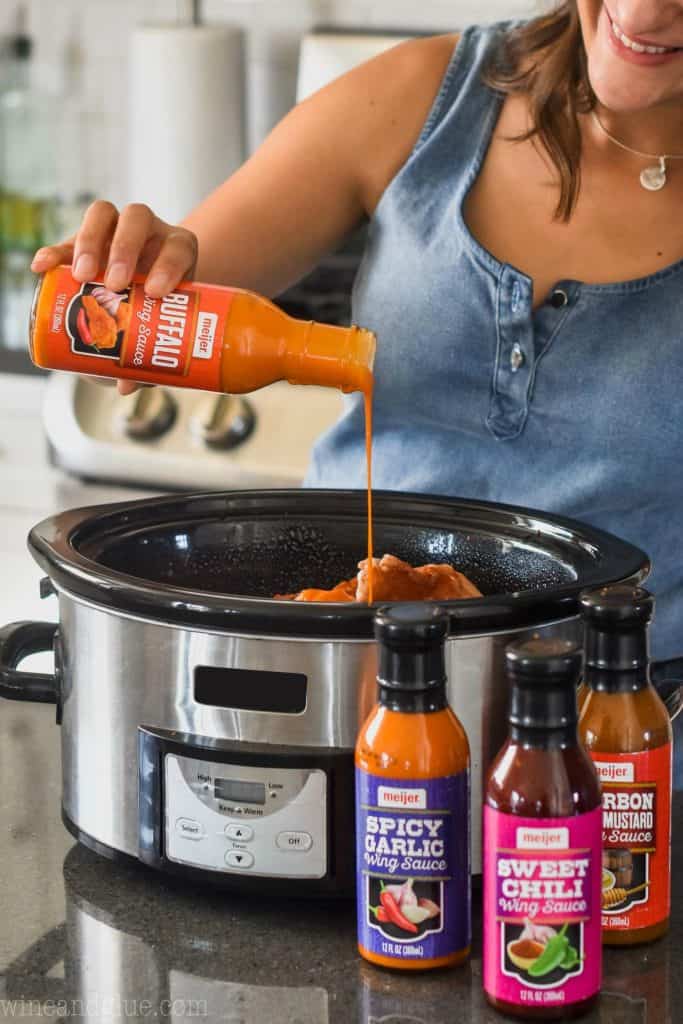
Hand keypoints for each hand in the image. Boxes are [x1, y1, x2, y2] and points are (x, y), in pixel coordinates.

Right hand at [31, 201, 197, 394]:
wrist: (144, 300)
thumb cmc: (162, 317)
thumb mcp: (161, 333)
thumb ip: (150, 358)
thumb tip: (127, 386)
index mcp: (177, 250)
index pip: (178, 248)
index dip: (169, 266)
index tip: (154, 292)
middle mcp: (149, 232)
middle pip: (137, 219)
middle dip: (124, 249)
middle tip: (114, 285)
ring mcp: (116, 231)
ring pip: (103, 215)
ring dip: (90, 242)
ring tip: (81, 277)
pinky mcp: (85, 241)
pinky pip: (67, 239)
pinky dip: (54, 251)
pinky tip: (41, 267)